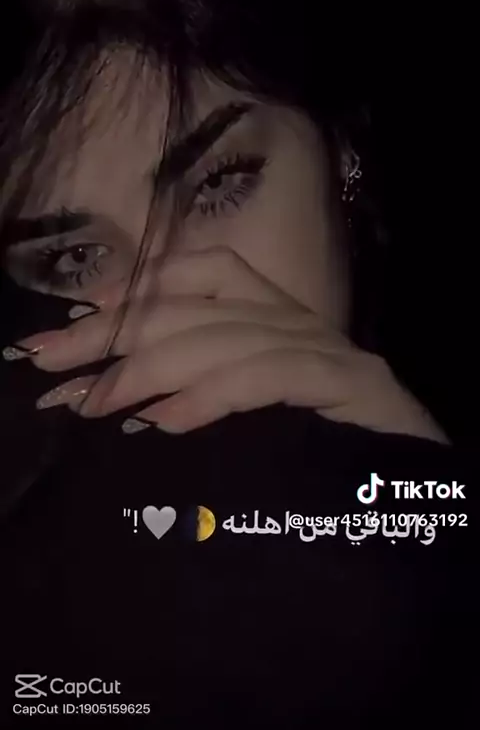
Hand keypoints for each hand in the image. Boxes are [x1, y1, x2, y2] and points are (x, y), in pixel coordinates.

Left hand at [13, 247, 447, 442]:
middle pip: (194, 305)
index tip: (73, 324)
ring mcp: (325, 347)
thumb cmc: (321, 449)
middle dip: (113, 332)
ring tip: (93, 404)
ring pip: (223, 336)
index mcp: (274, 313)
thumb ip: (192, 392)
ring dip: (147, 369)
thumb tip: (108, 396)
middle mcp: (297, 317)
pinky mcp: (348, 381)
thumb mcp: (243, 411)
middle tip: (49, 365)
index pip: (202, 271)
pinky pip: (266, 374)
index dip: (135, 288)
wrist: (414, 483)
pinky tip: (166, 423)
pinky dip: (209, 394)